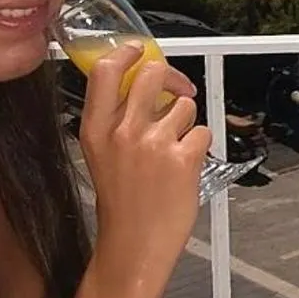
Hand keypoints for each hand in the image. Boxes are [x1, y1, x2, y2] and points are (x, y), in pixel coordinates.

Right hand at [80, 44, 212, 281]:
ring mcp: (154, 144)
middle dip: (170, 79)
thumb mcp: (101, 155)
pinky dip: (199, 147)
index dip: (126, 52)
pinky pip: (202, 132)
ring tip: (173, 152)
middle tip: (176, 92)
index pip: (105, 70)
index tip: (139, 50)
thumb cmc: (121, 203)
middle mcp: (123, 131)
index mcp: (96, 129)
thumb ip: (115, 119)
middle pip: (152, 73)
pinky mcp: (183, 159)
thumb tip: (140, 85)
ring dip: (186, 123)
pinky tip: (184, 169)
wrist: (133, 247)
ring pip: (184, 105)